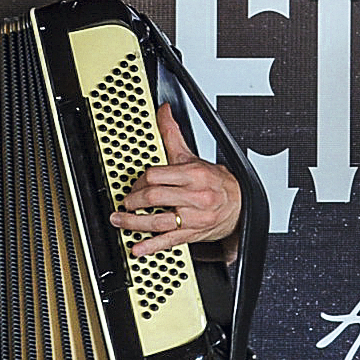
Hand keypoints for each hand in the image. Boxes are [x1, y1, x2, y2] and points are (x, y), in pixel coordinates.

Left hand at [111, 104, 241, 253]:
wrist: (239, 205)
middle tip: (124, 202)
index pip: (157, 175)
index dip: (139, 181)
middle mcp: (195, 196)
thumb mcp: (193, 156)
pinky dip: (151, 246)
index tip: (134, 185)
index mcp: (194, 175)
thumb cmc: (215, 182)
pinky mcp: (192, 234)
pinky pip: (169, 241)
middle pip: (154, 198)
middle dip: (133, 201)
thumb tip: (163, 112)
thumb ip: (173, 134)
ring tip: (120, 220)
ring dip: (134, 222)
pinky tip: (138, 248)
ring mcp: (193, 217)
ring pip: (158, 220)